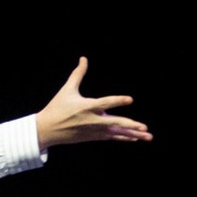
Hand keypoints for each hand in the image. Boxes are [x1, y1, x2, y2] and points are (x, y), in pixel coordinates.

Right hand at [35, 57, 152, 147]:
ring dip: (134, 134)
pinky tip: (136, 138)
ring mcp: (95, 130)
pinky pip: (113, 137)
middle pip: (115, 122)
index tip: (130, 99)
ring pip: (117, 132)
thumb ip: (78, 74)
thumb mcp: (66, 90)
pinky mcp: (95, 136)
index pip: (105, 102)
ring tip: (148, 136)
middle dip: (130, 125)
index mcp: (87, 106)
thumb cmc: (57, 107)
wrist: (47, 129)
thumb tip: (84, 58)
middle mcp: (93, 119)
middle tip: (144, 127)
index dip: (118, 100)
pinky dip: (124, 137)